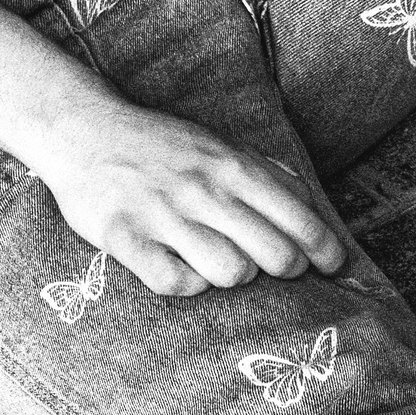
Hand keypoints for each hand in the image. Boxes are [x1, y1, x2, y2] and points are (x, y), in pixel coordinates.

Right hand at [38, 95, 344, 302]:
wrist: (83, 129)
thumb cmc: (161, 144)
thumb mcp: (219, 144)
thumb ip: (266, 172)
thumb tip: (311, 204)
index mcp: (232, 166)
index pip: (299, 219)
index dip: (325, 251)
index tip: (332, 265)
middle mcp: (204, 190)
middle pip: (274, 255)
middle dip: (286, 270)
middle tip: (277, 269)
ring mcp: (164, 215)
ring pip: (229, 274)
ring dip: (234, 277)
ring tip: (222, 263)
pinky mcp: (125, 238)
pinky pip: (175, 283)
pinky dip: (188, 284)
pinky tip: (185, 270)